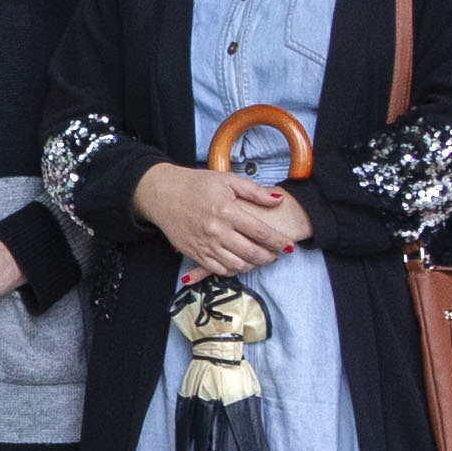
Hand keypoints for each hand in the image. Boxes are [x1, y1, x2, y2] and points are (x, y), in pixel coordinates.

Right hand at [131, 159, 299, 277]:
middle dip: (269, 257)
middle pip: (251, 252)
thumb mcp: (227, 180)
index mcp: (227, 211)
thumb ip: (254, 192)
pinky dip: (233, 270)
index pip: (260, 232)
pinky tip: (240, 263)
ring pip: (237, 264)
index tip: (289, 246)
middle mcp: (217, 231)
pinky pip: (219, 270)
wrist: (163, 194)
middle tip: (277, 255)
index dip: (278, 241)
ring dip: (253, 265)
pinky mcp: (195, 253)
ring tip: (260, 259)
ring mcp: (205, 244)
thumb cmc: (195, 184)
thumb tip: (278, 200)